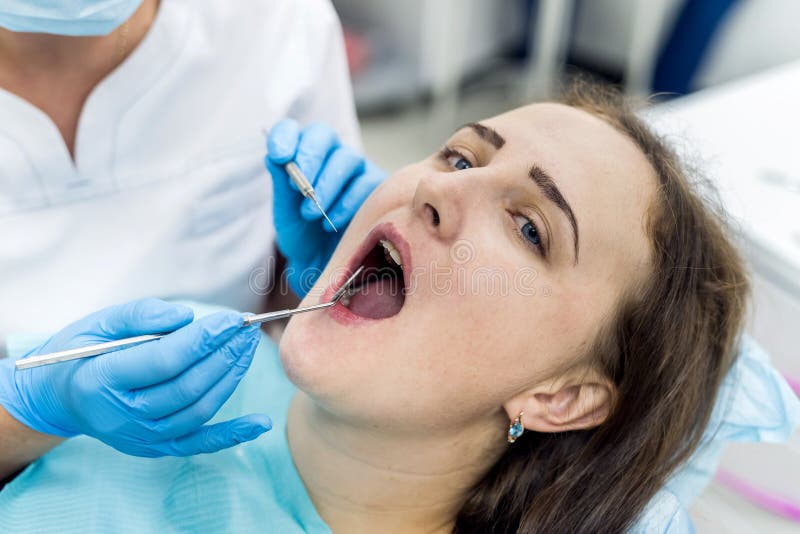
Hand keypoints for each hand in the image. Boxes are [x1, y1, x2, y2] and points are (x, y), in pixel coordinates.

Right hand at [0, 299, 270, 456]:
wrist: (59, 396)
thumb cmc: (80, 353)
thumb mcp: (98, 323)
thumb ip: (141, 316)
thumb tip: (186, 318)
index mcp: (102, 380)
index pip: (165, 360)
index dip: (203, 339)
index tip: (231, 319)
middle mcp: (123, 415)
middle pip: (187, 385)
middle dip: (223, 354)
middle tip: (247, 328)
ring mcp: (141, 436)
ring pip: (198, 408)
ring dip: (230, 377)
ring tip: (247, 347)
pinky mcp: (156, 447)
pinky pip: (199, 443)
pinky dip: (232, 434)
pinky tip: (259, 423)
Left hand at [265, 119, 386, 295]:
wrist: (322, 263)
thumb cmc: (302, 233)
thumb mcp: (285, 211)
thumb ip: (281, 183)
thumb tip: (274, 156)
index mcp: (301, 154)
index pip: (291, 131)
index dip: (285, 137)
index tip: (278, 155)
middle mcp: (330, 154)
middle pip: (323, 135)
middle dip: (310, 157)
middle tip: (297, 186)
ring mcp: (356, 169)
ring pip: (346, 158)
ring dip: (326, 185)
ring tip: (310, 214)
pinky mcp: (376, 186)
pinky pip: (364, 184)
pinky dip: (345, 203)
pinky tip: (331, 221)